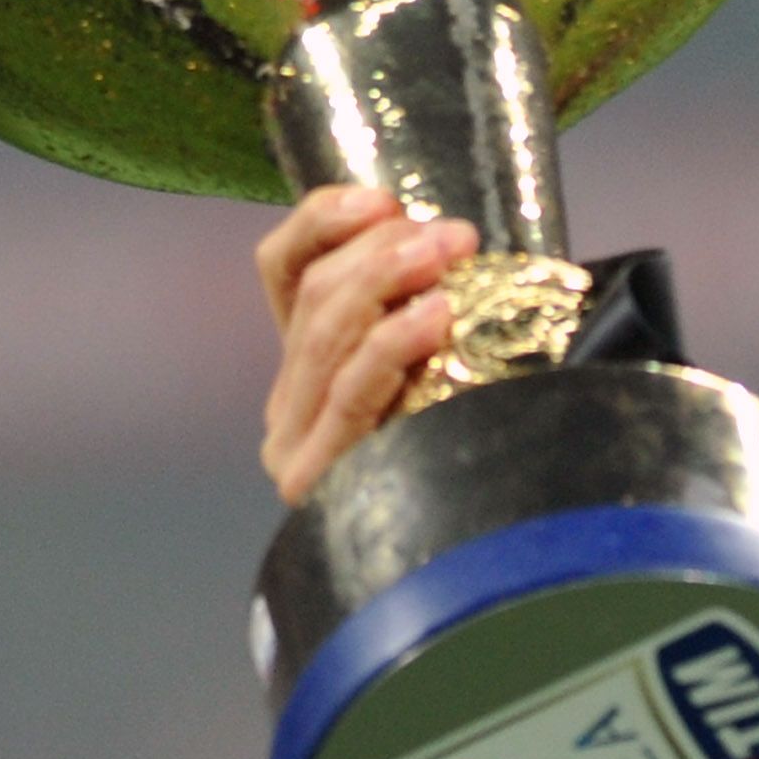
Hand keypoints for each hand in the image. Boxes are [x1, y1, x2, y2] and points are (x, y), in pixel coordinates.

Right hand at [254, 187, 478, 505]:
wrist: (475, 558)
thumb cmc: (471, 449)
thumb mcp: (442, 365)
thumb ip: (422, 309)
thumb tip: (448, 239)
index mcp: (303, 365)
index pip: (283, 270)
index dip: (324, 221)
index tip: (384, 199)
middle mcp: (286, 404)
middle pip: (313, 298)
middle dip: (382, 251)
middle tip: (452, 235)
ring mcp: (294, 444)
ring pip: (324, 335)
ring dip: (388, 281)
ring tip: (448, 254)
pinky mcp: (315, 478)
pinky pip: (350, 392)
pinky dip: (392, 343)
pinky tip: (434, 314)